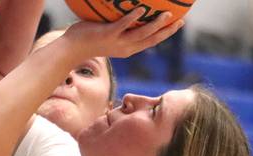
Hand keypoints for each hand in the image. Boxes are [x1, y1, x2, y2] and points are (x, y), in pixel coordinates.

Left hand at [63, 8, 183, 59]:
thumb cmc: (88, 40)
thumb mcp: (108, 35)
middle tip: (181, 20)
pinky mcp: (107, 35)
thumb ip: (119, 27)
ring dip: (155, 25)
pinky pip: (123, 25)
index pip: (151, 42)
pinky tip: (142, 8)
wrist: (71, 49)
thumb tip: (129, 12)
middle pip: (152, 40)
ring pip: (141, 35)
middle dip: (168, 31)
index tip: (178, 24)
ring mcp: (117, 42)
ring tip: (166, 14)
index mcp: (127, 49)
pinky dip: (133, 18)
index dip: (166, 34)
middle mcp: (125, 48)